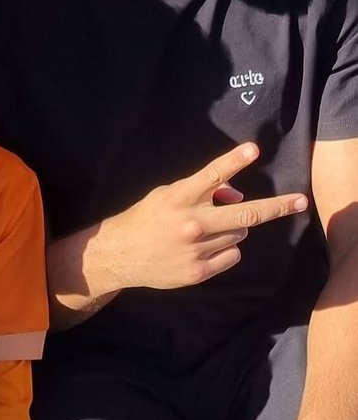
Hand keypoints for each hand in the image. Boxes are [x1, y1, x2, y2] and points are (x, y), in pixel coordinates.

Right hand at [101, 143, 307, 291]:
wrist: (119, 254)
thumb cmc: (147, 218)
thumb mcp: (167, 195)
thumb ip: (202, 193)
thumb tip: (237, 196)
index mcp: (180, 198)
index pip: (212, 175)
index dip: (234, 160)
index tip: (253, 149)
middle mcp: (191, 223)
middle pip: (245, 215)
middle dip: (276, 207)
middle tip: (300, 201)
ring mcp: (196, 249)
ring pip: (239, 234)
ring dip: (233, 228)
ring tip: (207, 230)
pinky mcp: (199, 271)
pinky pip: (232, 255)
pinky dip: (225, 249)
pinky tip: (203, 248)